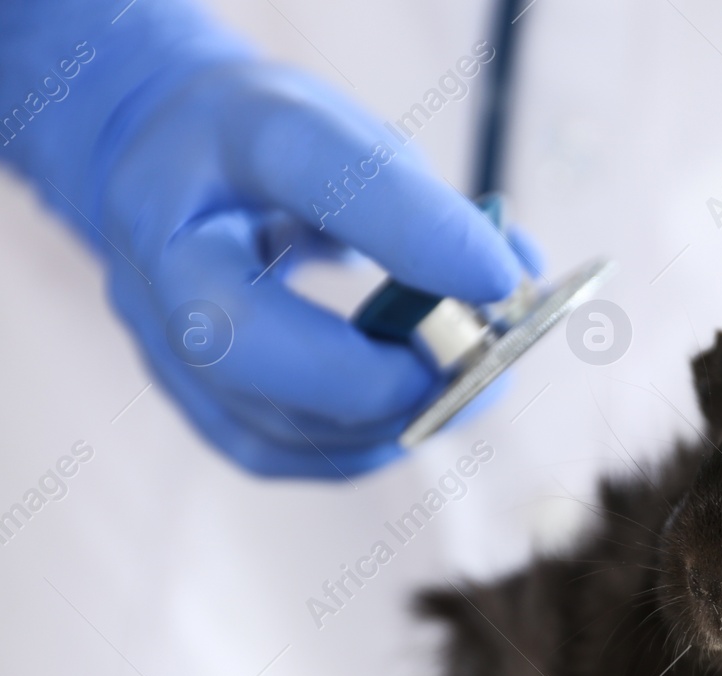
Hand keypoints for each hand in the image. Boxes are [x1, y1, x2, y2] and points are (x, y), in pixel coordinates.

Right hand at [2, 2, 523, 476]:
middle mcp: (163, 236)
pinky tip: (410, 415)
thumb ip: (433, 205)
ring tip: (462, 387)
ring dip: (383, 417)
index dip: (408, 226)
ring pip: (262, 417)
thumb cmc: (284, 156)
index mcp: (220, 132)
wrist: (169, 165)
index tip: (500, 276)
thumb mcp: (355, 135)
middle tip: (468, 370)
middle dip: (374, 376)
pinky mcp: (183, 391)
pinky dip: (358, 446)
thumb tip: (520, 288)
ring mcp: (155, 327)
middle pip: (236, 337)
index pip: (299, 158)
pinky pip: (273, 451)